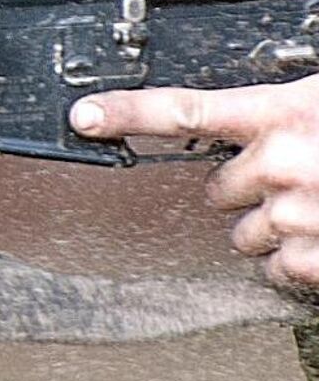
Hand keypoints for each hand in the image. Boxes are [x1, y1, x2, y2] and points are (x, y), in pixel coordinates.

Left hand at [70, 75, 318, 290]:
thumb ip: (281, 114)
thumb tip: (249, 118)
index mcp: (281, 113)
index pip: (184, 111)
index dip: (128, 114)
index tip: (85, 117)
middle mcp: (279, 162)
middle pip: (216, 190)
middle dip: (242, 189)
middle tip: (292, 177)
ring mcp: (296, 212)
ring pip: (243, 234)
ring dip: (272, 227)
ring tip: (315, 206)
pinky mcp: (312, 256)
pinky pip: (278, 269)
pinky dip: (297, 259)